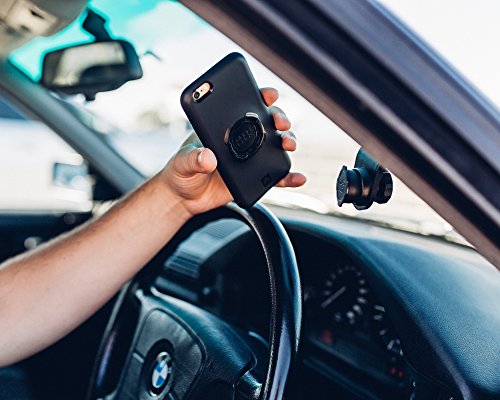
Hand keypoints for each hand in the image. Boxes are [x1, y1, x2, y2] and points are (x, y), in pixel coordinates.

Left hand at [158, 87, 305, 216]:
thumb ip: (193, 158)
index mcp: (224, 127)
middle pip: (267, 122)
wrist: (185, 198)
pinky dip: (288, 177)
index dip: (260, 96)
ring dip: (287, 142)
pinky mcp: (254, 178)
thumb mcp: (182, 162)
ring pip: (276, 146)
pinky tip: (298, 178)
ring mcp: (250, 158)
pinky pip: (275, 176)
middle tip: (280, 123)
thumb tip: (208, 157)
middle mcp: (241, 139)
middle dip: (279, 118)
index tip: (269, 94)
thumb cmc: (181, 172)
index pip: (244, 106)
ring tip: (289, 145)